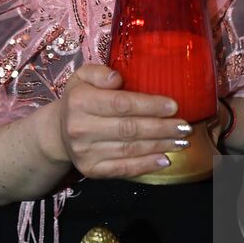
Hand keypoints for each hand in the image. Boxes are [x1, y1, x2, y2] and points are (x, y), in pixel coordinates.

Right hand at [41, 64, 191, 178]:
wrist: (59, 132)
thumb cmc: (79, 99)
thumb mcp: (83, 76)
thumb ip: (100, 72)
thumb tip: (117, 78)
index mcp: (80, 101)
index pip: (121, 104)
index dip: (150, 105)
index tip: (174, 106)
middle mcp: (80, 128)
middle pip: (129, 129)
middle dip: (161, 128)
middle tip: (184, 127)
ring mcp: (85, 152)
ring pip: (130, 149)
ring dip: (159, 146)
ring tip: (181, 141)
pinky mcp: (91, 170)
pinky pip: (123, 169)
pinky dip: (146, 165)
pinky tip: (164, 160)